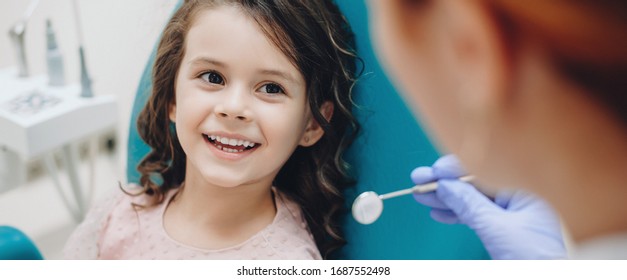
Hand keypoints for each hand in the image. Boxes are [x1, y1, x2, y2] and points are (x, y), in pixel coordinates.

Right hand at [411, 154, 566, 258]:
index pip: (486, 170)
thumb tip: (446, 186)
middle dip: (445, 183)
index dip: (457, 168)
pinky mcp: (503, 230)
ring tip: (421, 196)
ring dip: (445, 199)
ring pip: (471, 201)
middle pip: (475, 184)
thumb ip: (469, 204)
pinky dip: (456, 214)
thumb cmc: (536, 260)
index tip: (435, 171)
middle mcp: (519, 198)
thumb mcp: (496, 228)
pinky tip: (438, 212)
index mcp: (527, 189)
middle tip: (419, 179)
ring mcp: (511, 215)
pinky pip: (476, 216)